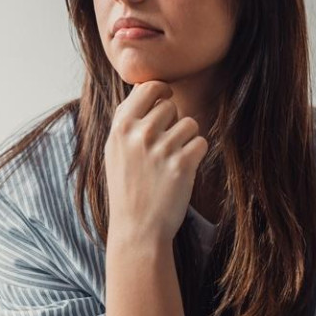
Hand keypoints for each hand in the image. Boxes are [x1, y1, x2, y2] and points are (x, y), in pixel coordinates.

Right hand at [104, 80, 208, 245]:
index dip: (161, 90)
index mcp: (121, 127)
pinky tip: (182, 170)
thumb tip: (145, 87)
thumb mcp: (114, 149)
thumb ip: (127, 118)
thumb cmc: (126, 186)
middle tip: (164, 145)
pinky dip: (196, 155)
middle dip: (173, 121)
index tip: (165, 98)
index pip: (148, 87)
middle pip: (171, 106)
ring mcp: (161, 149)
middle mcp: (139, 134)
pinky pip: (201, 142)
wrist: (136, 228)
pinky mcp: (182, 165)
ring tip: (172, 159)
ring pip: (189, 123)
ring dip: (186, 139)